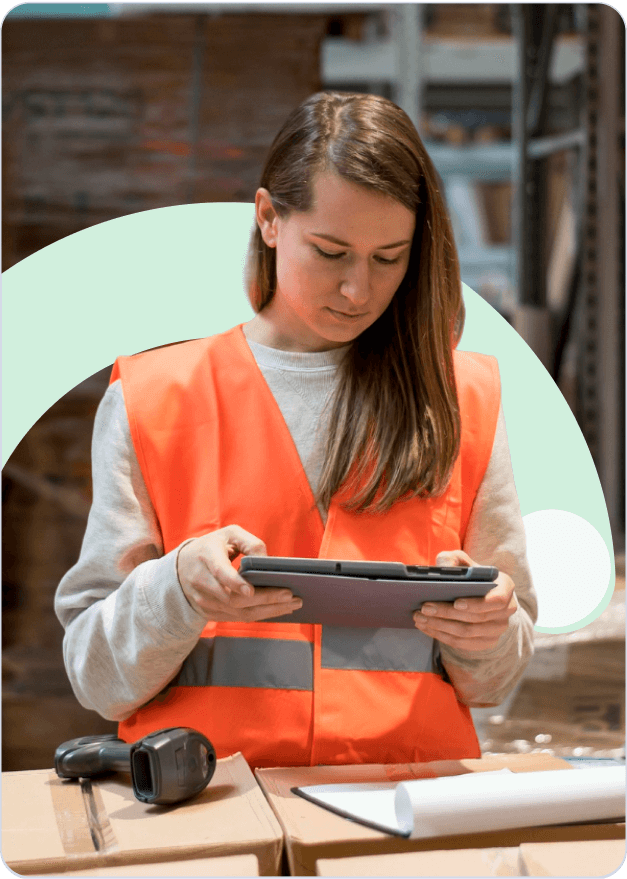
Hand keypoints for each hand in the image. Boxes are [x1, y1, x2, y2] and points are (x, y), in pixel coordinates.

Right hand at [177, 525, 301, 621]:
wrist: (182, 567)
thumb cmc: (212, 547)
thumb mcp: (229, 534)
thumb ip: (250, 543)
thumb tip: (267, 561)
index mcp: (207, 557)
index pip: (220, 573)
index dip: (234, 583)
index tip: (251, 590)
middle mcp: (202, 582)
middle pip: (234, 598)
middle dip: (265, 599)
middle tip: (290, 596)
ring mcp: (204, 601)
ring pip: (238, 612)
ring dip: (267, 611)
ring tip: (292, 604)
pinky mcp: (209, 613)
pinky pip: (237, 618)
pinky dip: (259, 615)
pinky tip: (278, 610)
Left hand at [413, 549, 517, 651]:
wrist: (476, 591)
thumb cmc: (469, 573)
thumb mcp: (461, 560)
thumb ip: (453, 559)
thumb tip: (444, 567)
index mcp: (505, 587)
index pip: (497, 600)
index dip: (477, 603)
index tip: (456, 602)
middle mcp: (507, 611)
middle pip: (477, 618)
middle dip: (447, 614)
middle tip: (424, 608)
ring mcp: (498, 629)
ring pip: (467, 633)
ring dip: (440, 627)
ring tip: (420, 618)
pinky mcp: (486, 642)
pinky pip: (463, 643)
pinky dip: (442, 636)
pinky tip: (427, 627)